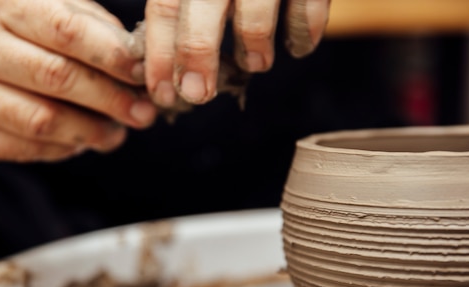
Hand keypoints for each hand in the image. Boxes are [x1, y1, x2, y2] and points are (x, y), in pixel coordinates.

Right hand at [0, 0, 156, 161]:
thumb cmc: (11, 33)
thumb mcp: (47, 10)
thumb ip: (92, 29)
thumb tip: (143, 63)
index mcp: (0, 2)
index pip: (67, 30)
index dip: (112, 57)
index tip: (143, 75)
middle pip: (58, 77)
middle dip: (111, 100)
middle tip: (143, 114)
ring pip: (43, 120)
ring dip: (91, 132)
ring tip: (116, 135)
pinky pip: (26, 147)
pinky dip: (63, 149)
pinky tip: (79, 142)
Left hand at [144, 0, 330, 105]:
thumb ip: (186, 12)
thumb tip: (176, 74)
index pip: (165, 6)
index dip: (160, 54)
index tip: (163, 93)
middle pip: (202, 7)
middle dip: (197, 56)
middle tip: (198, 94)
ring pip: (255, 9)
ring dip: (254, 46)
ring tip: (257, 64)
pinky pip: (308, 5)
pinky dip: (302, 32)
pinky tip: (297, 47)